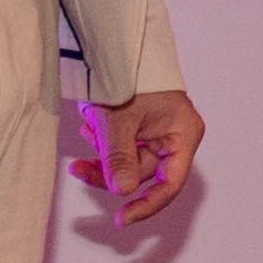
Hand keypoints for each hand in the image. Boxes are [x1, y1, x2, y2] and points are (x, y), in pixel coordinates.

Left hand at [80, 81, 204, 229]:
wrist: (115, 44)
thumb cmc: (128, 75)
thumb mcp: (119, 121)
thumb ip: (120, 159)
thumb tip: (122, 193)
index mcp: (183, 134)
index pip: (169, 183)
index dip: (146, 205)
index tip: (121, 218)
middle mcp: (175, 136)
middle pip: (143, 173)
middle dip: (109, 171)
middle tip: (78, 169)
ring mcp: (158, 131)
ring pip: (128, 161)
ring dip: (103, 154)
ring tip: (87, 129)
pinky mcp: (142, 126)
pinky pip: (123, 147)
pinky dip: (104, 143)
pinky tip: (90, 125)